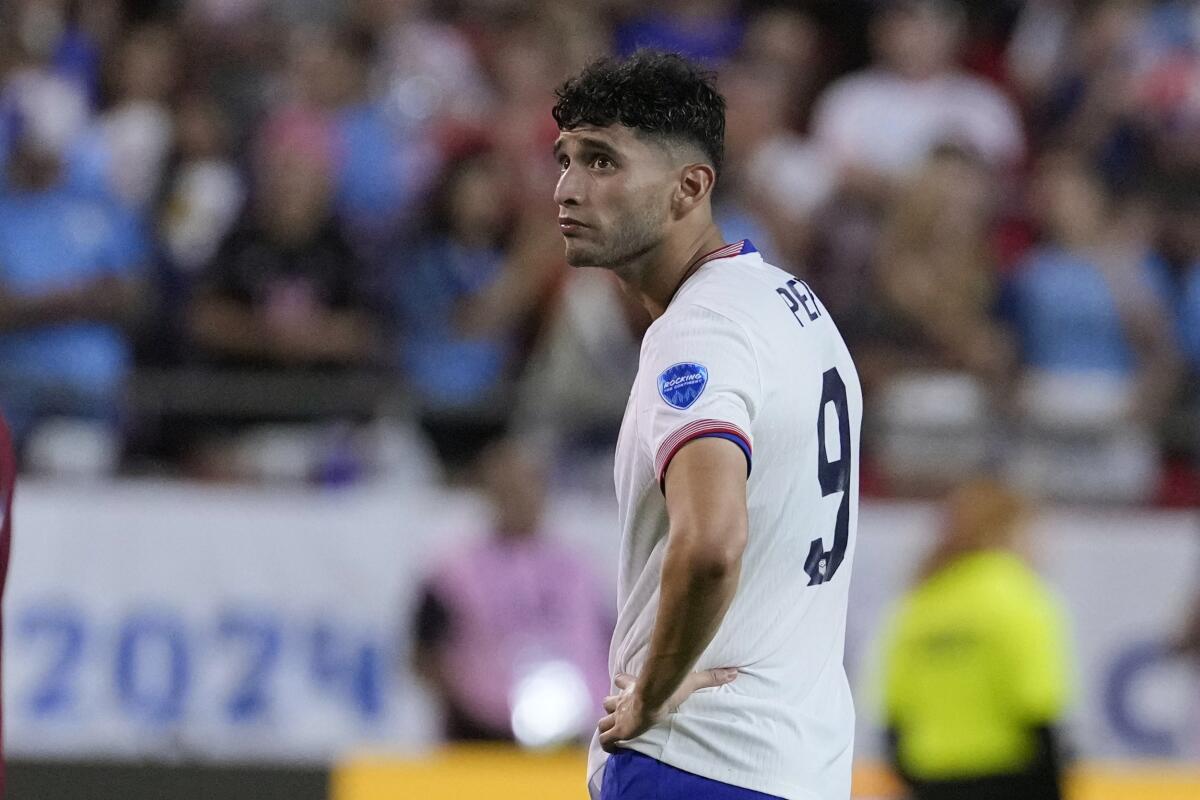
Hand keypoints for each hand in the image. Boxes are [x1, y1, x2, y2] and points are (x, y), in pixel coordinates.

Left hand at [597, 667, 736, 752]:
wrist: (653, 698)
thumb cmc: (668, 687)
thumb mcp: (691, 681)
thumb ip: (711, 678)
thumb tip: (734, 672)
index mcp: (636, 688)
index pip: (623, 681)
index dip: (622, 684)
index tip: (623, 685)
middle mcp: (624, 702)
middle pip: (608, 701)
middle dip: (612, 707)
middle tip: (619, 714)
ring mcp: (619, 717)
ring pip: (603, 721)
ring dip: (607, 727)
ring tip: (616, 734)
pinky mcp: (618, 732)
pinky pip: (606, 742)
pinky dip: (608, 746)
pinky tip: (616, 751)